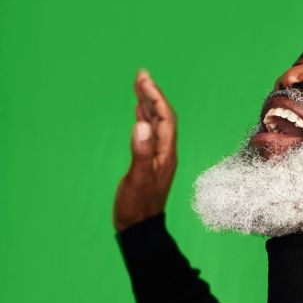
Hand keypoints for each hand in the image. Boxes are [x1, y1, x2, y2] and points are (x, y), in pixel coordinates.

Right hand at [113, 69, 177, 231]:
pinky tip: (138, 114)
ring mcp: (157, 158)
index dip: (156, 97)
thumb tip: (141, 125)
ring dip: (148, 104)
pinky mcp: (148, 163)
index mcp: (165, 154)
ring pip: (155, 124)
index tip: (144, 79)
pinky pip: (149, 135)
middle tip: (140, 75)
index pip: (165, 119)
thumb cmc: (137, 206)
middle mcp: (164, 153)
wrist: (139, 227)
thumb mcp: (137, 178)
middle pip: (162, 118)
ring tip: (138, 86)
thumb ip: (140, 152)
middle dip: (152, 95)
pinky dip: (144, 120)